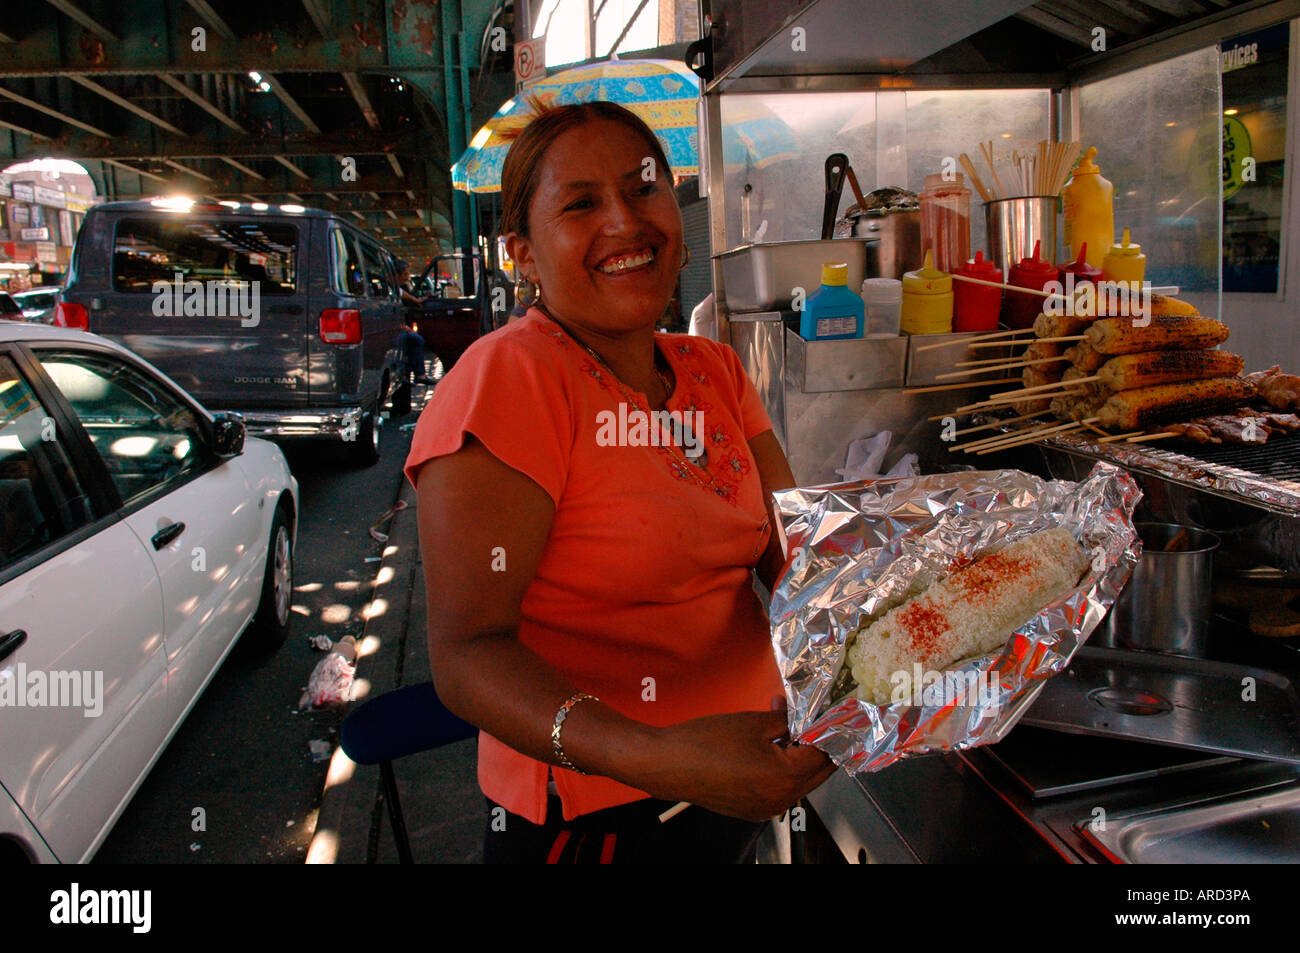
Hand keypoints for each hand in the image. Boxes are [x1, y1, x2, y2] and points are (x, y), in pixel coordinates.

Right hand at [642, 700, 835, 821]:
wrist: (667, 764)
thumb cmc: (706, 742)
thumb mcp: (754, 724)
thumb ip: (787, 722)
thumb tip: (804, 718)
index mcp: (785, 779)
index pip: (825, 753)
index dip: (830, 730)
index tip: (834, 713)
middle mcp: (780, 801)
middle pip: (818, 772)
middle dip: (821, 744)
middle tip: (818, 718)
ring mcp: (766, 809)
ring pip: (800, 781)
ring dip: (801, 755)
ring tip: (789, 725)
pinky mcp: (752, 808)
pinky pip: (780, 788)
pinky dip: (784, 767)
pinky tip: (773, 745)